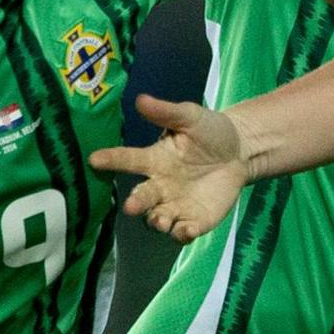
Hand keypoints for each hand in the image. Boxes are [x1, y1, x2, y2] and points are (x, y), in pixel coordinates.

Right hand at [91, 93, 250, 242]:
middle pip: (142, 197)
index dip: (111, 160)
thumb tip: (140, 99)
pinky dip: (182, 234)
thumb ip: (166, 112)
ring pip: (158, 218)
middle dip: (136, 202)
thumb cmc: (209, 132)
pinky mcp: (194, 220)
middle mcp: (159, 186)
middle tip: (130, 206)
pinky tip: (187, 231)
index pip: (128, 160)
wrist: (240, 152)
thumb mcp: (191, 117)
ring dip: (157, 221)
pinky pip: (183, 231)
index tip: (94, 159)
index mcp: (154, 159)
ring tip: (160, 221)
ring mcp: (175, 205)